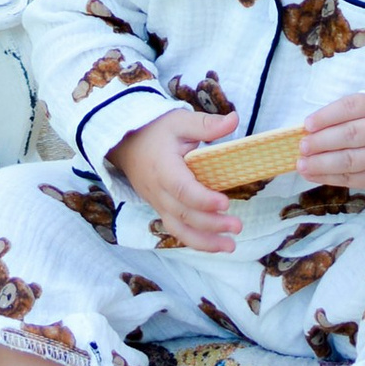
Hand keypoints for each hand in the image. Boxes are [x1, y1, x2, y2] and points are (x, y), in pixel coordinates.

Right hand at [110, 108, 240, 253]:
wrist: (126, 143)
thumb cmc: (156, 130)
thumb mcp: (180, 120)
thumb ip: (205, 124)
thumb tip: (234, 119)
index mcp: (163, 168)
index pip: (182, 189)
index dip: (202, 200)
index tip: (225, 203)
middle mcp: (158, 191)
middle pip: (183, 214)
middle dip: (211, 225)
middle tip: (237, 226)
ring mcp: (158, 203)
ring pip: (178, 229)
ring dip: (204, 242)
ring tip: (230, 246)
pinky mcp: (161, 210)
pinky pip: (176, 230)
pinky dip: (194, 240)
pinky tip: (215, 244)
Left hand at [299, 95, 364, 195]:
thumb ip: (344, 115)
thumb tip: (309, 129)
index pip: (351, 107)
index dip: (327, 116)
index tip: (307, 124)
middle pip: (350, 135)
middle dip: (322, 142)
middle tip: (302, 147)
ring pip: (351, 161)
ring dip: (322, 164)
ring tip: (302, 165)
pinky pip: (353, 180)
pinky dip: (329, 178)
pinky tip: (313, 175)